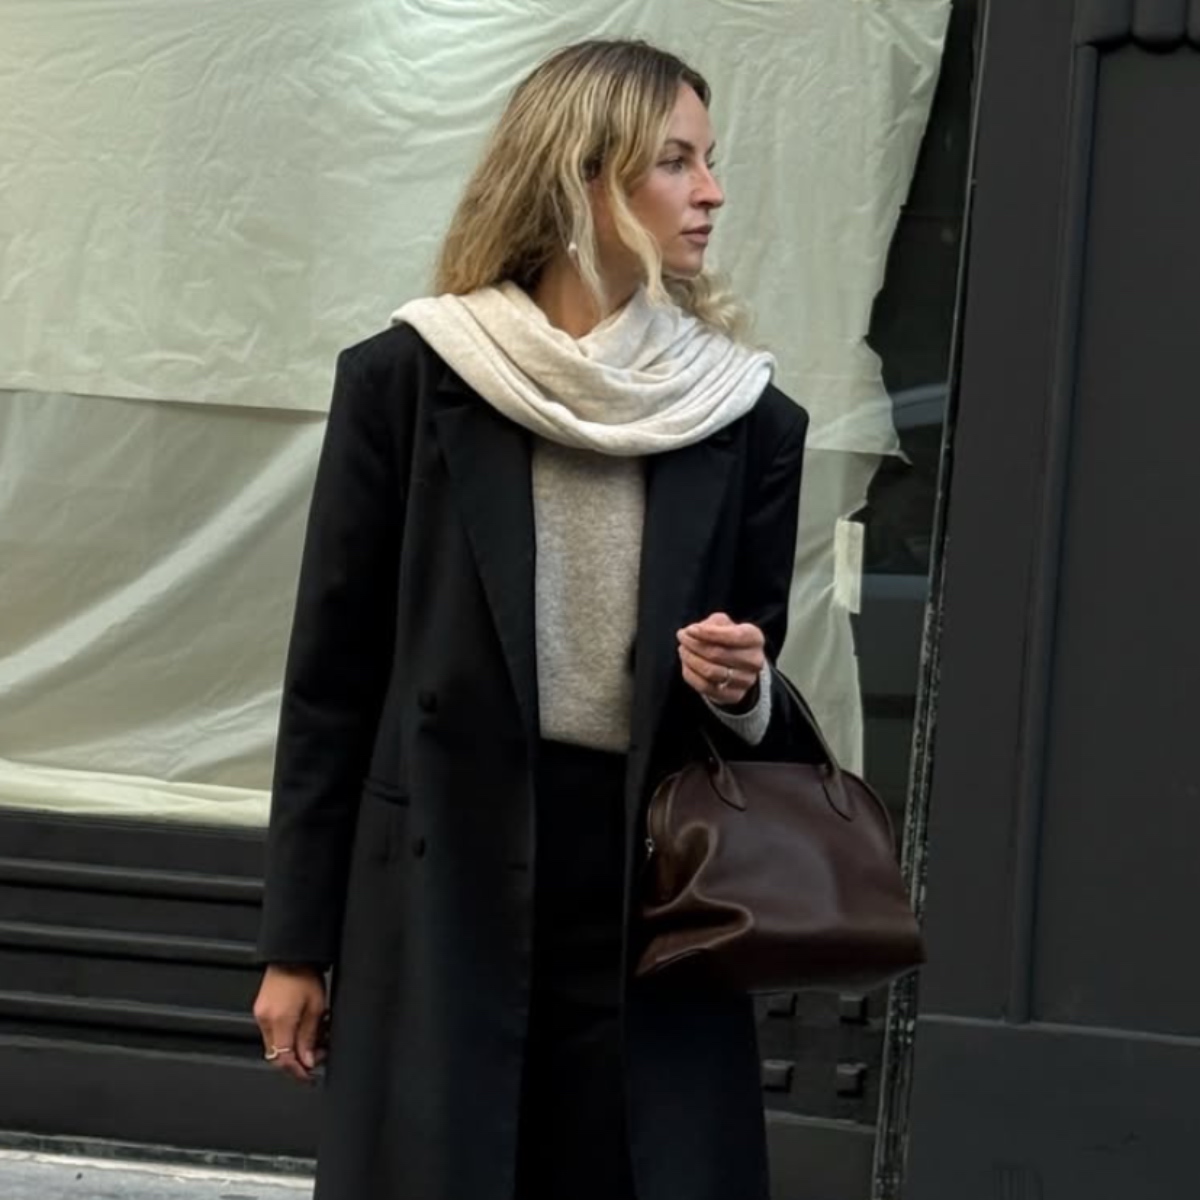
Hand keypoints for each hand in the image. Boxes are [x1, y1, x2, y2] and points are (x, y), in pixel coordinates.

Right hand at [252, 964, 327, 1082]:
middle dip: (299, 1060)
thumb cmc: (306, 974)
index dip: (297, 1073)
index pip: (284, 1060)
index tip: (309, 1078)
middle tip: (318, 1054)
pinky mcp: (260, 1010)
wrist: (291, 954)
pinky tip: (304, 1027)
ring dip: (295, 1047)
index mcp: (280, 1021)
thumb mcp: (316, 1007)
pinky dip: (288, 1035)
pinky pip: (273, 1032)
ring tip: (317, 1036)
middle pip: (278, 1055)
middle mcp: (265, 1020)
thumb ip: (310, 1037)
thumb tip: (307, 1061)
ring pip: (276, 1045)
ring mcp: (260, 1015)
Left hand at [677, 613, 765, 707]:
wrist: (736, 665)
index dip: (708, 633)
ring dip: (690, 659)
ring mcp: (746, 681)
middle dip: (694, 644)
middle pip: (718, 654)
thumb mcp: (722, 624)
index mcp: (755, 639)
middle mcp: (755, 661)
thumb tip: (693, 632)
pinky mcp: (734, 696)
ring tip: (683, 650)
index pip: (734, 636)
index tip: (689, 630)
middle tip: (681, 637)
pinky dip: (691, 674)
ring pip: (710, 672)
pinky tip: (686, 664)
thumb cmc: (726, 638)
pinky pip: (705, 687)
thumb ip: (710, 624)